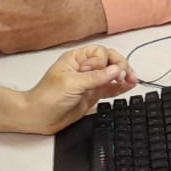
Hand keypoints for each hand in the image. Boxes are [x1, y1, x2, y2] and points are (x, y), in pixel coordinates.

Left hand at [18, 46, 136, 133]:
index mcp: (76, 59)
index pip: (100, 53)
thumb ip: (95, 77)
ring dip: (123, 76)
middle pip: (109, 62)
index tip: (107, 73)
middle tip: (127, 76)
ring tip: (133, 80)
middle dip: (120, 66)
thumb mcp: (71, 83)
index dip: (106, 62)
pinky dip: (120, 87)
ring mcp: (90, 83)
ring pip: (112, 75)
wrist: (38, 118)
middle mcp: (84, 69)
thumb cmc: (47, 97)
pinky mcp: (92, 95)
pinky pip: (110, 89)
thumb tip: (116, 69)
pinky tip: (129, 86)